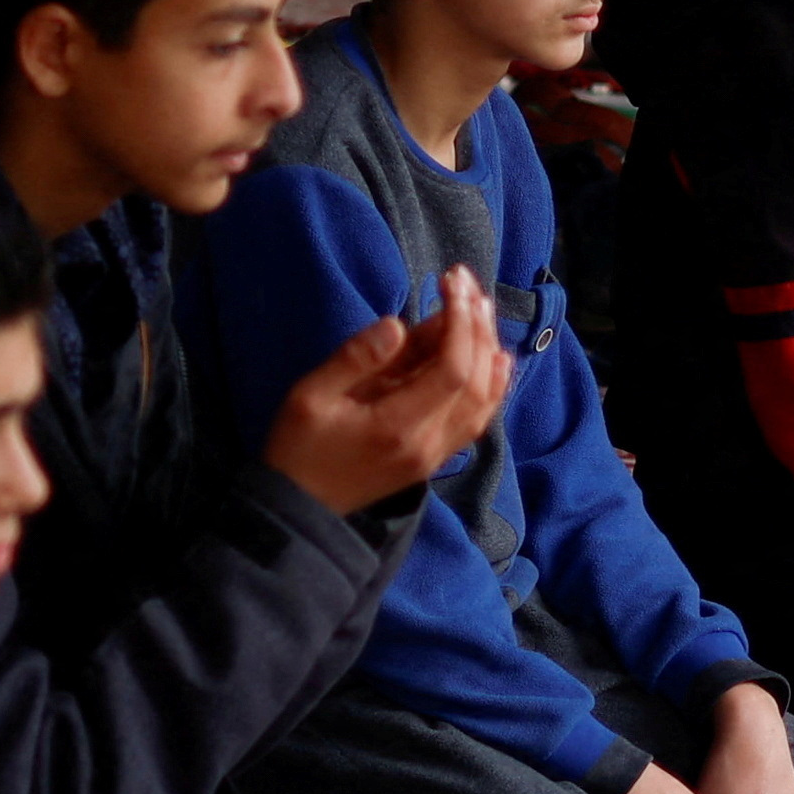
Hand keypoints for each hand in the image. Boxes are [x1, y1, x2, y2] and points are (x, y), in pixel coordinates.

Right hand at [262, 269, 511, 514]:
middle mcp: (429, 444)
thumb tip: (397, 324)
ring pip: (484, 402)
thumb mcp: (310, 397)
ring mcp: (436, 455)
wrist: (300, 510)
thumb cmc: (298, 448)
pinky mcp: (435, 459)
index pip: (453, 370)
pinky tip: (496, 359)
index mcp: (398, 427)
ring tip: (482, 310)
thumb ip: (355, 359)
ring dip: (489, 352)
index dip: (460, 322)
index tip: (451, 282)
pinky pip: (477, 420)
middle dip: (478, 327)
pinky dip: (492, 386)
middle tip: (467, 284)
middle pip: (476, 381)